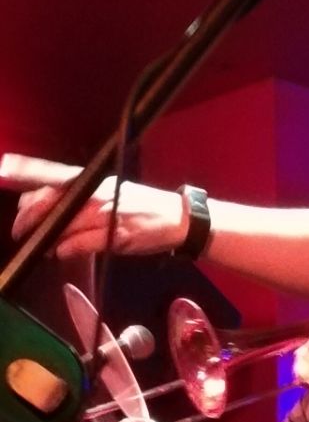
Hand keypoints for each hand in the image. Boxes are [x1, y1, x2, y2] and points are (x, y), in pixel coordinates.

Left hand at [13, 178, 186, 258]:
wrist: (178, 219)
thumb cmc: (141, 206)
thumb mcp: (109, 192)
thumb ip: (79, 198)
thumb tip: (46, 205)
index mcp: (93, 179)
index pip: (52, 173)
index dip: (26, 170)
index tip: (3, 168)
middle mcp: (95, 193)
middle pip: (50, 201)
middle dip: (28, 217)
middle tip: (19, 230)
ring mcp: (104, 214)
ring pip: (62, 225)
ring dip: (46, 238)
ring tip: (41, 245)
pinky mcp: (114, 236)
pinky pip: (80, 244)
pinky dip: (66, 249)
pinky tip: (60, 253)